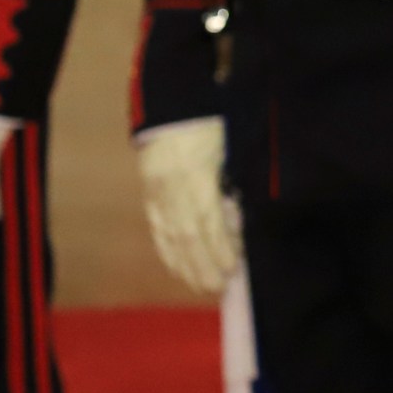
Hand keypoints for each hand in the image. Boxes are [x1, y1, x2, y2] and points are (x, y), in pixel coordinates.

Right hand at [138, 117, 240, 294]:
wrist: (172, 104)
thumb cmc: (211, 123)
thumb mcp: (229, 147)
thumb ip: (234, 181)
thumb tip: (243, 218)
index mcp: (197, 175)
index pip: (208, 220)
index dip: (219, 247)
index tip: (233, 268)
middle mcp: (174, 188)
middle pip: (187, 235)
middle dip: (202, 265)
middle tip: (216, 288)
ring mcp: (158, 192)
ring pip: (170, 235)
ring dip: (185, 264)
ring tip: (199, 286)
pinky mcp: (149, 193)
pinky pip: (157, 227)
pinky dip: (167, 250)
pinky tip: (176, 267)